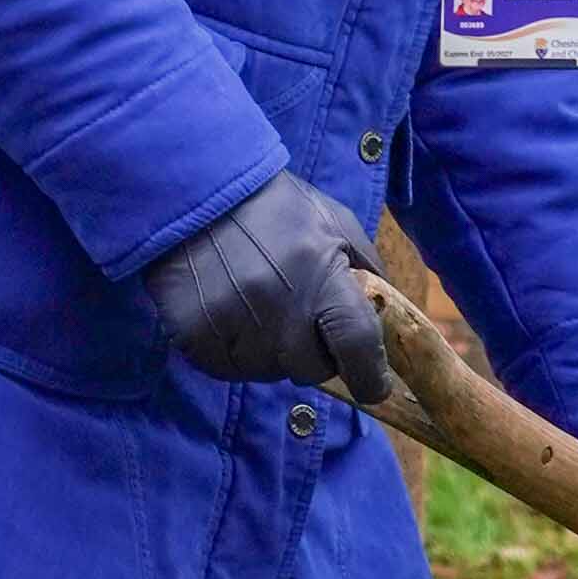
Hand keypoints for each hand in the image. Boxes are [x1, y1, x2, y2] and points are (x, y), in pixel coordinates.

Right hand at [144, 166, 402, 410]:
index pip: (357, 345)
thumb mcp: (335, 223)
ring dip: (272, 354)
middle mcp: (278, 306)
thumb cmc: (275, 207)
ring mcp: (233, 324)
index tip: (373, 387)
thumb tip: (383, 316)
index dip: (370, 376)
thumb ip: (366, 268)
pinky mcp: (194, 336)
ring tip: (260, 310)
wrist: (198, 191)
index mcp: (321, 275)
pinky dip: (234, 354)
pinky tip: (231, 317)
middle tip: (300, 322)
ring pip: (268, 373)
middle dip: (315, 355)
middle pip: (311, 369)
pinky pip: (226, 369)